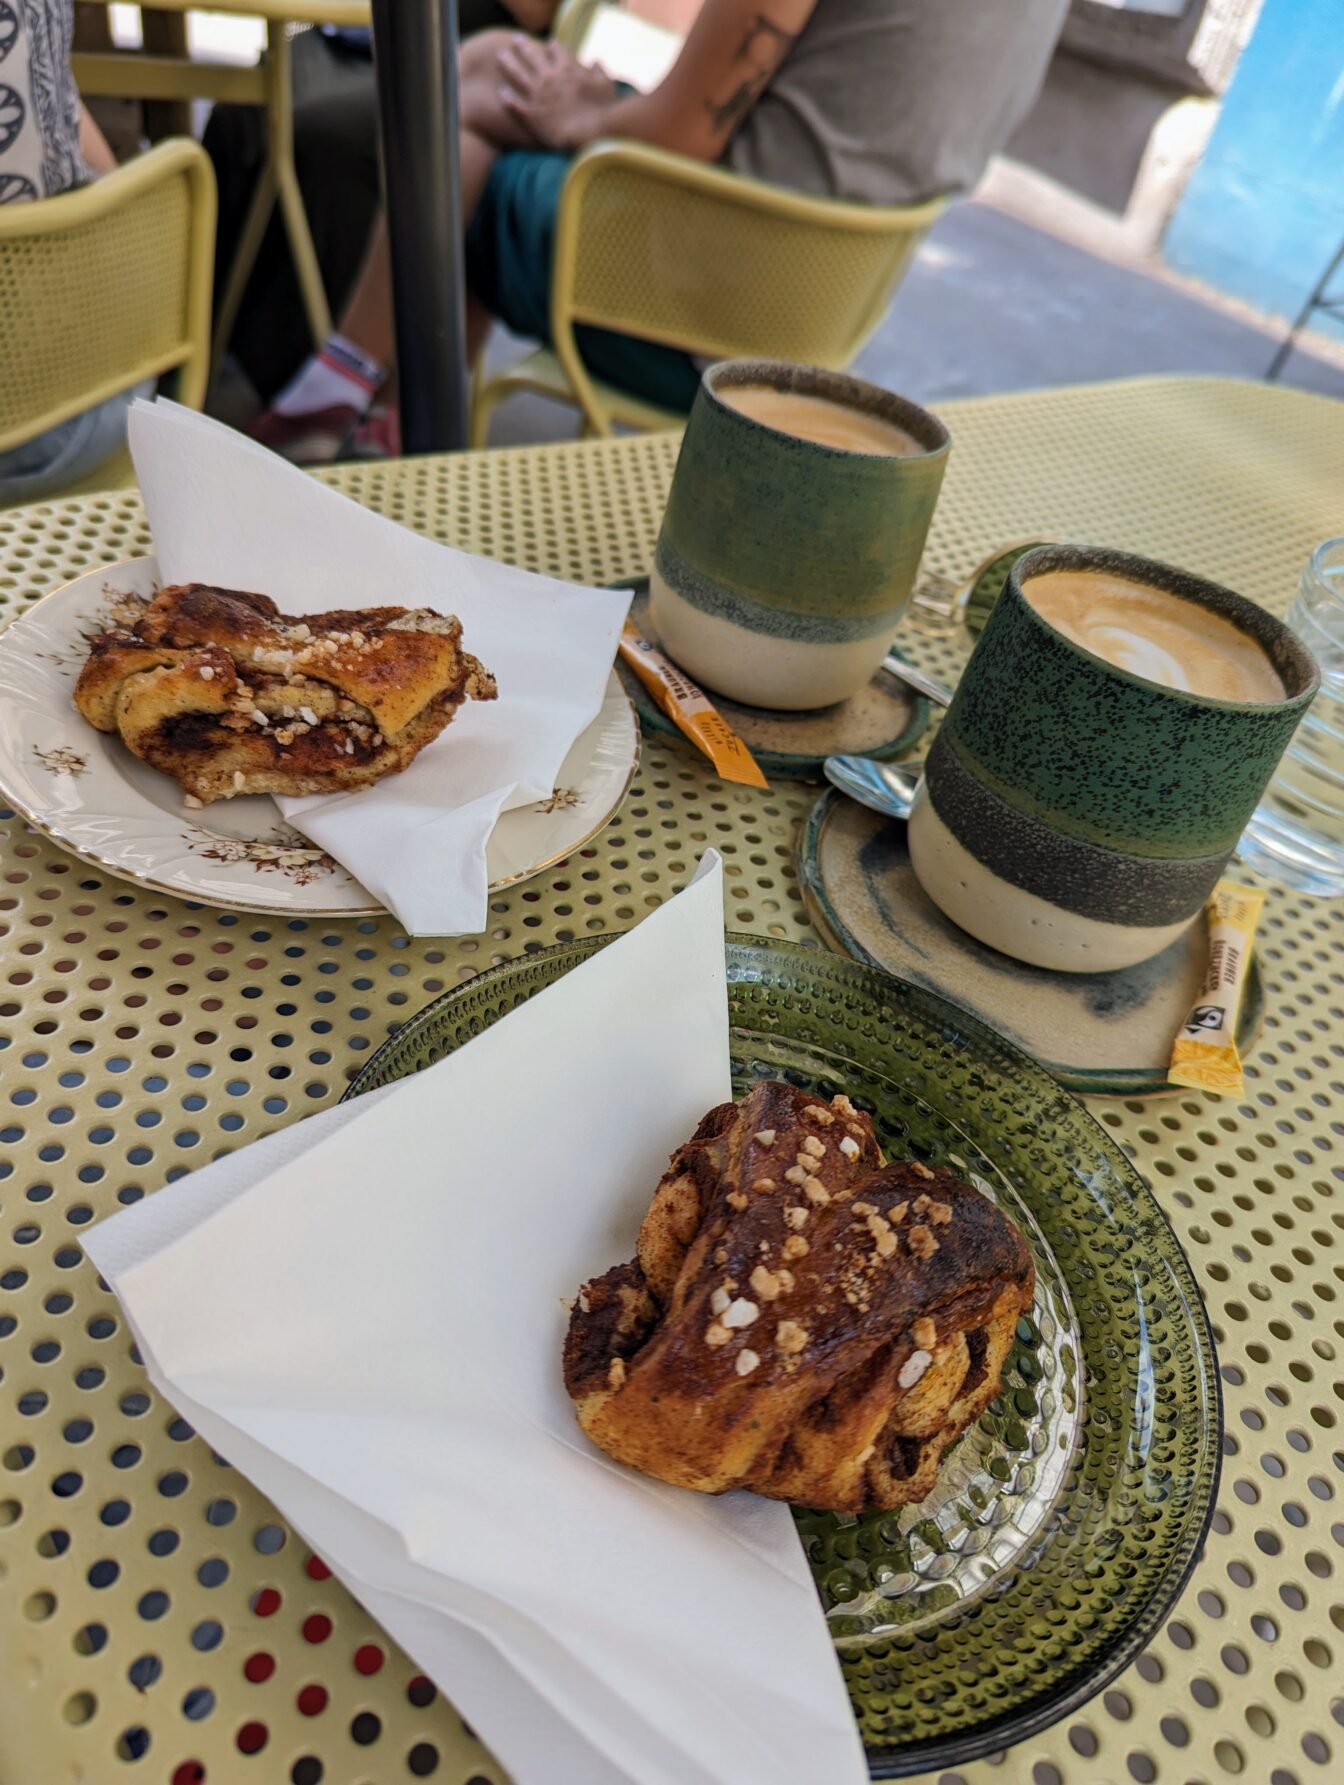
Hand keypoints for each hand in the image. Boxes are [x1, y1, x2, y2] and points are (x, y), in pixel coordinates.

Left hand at [498, 36, 618, 151]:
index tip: (549, 45)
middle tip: (516, 40)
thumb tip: (596, 61)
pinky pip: (514, 103)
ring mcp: (537, 95)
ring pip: (516, 73)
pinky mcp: (530, 114)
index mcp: (567, 68)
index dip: (553, 47)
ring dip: (508, 63)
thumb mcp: (607, 86)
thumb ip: (599, 71)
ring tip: (501, 56)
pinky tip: (502, 92)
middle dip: (523, 46)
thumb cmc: (603, 111)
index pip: (556, 50)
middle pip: (531, 55)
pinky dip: (507, 97)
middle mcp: (548, 77)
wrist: (590, 134)